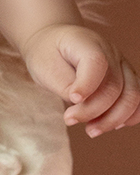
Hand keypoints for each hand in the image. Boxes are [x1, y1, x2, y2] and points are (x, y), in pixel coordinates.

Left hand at [21, 23, 139, 136]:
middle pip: (114, 85)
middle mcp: (110, 51)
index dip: (87, 85)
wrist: (53, 44)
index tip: (72, 100)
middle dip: (93, 110)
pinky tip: (111, 126)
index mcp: (87, 43)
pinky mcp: (126, 77)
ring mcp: (121, 64)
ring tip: (90, 131)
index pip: (97, 62)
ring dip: (113, 119)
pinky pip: (137, 99)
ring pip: (131, 95)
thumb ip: (64, 84)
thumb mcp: (44, 67)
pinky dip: (129, 116)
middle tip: (69, 119)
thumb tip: (82, 103)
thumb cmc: (47, 56)